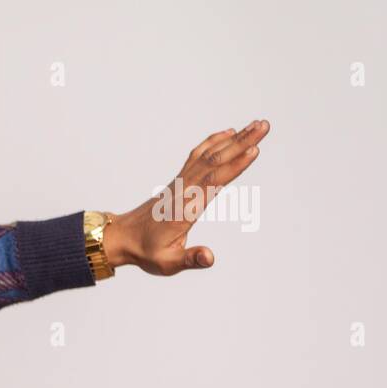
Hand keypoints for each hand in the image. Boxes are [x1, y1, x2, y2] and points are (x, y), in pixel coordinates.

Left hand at [104, 119, 270, 275]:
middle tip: (265, 125)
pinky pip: (198, 156)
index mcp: (185, 208)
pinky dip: (214, 142)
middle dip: (242, 142)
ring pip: (209, 154)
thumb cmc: (145, 251)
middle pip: (216, 161)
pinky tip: (228, 133)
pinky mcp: (179, 180)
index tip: (254, 149)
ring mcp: (181, 182)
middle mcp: (184, 189)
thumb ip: (190, 259)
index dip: (234, 165)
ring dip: (234, 138)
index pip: (213, 182)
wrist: (121, 237)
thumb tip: (210, 257)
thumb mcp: (167, 262)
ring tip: (257, 124)